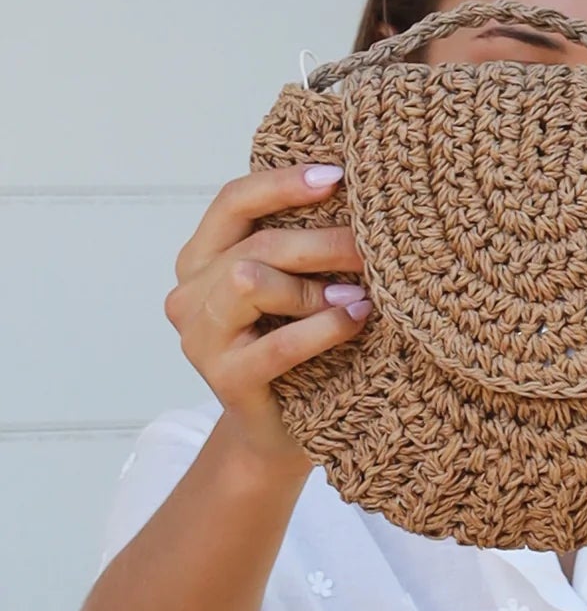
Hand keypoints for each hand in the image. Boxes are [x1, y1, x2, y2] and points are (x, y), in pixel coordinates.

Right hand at [164, 164, 370, 467]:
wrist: (278, 434)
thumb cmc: (295, 349)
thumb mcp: (291, 288)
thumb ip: (298, 246)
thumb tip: (356, 192)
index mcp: (201, 259)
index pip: (234, 201)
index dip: (284, 183)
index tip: (338, 176)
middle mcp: (189, 294)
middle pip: (256, 243)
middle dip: (322, 241)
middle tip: (373, 244)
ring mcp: (200, 339)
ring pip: (250, 282)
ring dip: (314, 284)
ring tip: (362, 291)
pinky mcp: (224, 379)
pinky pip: (278, 343)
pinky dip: (324, 327)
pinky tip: (357, 317)